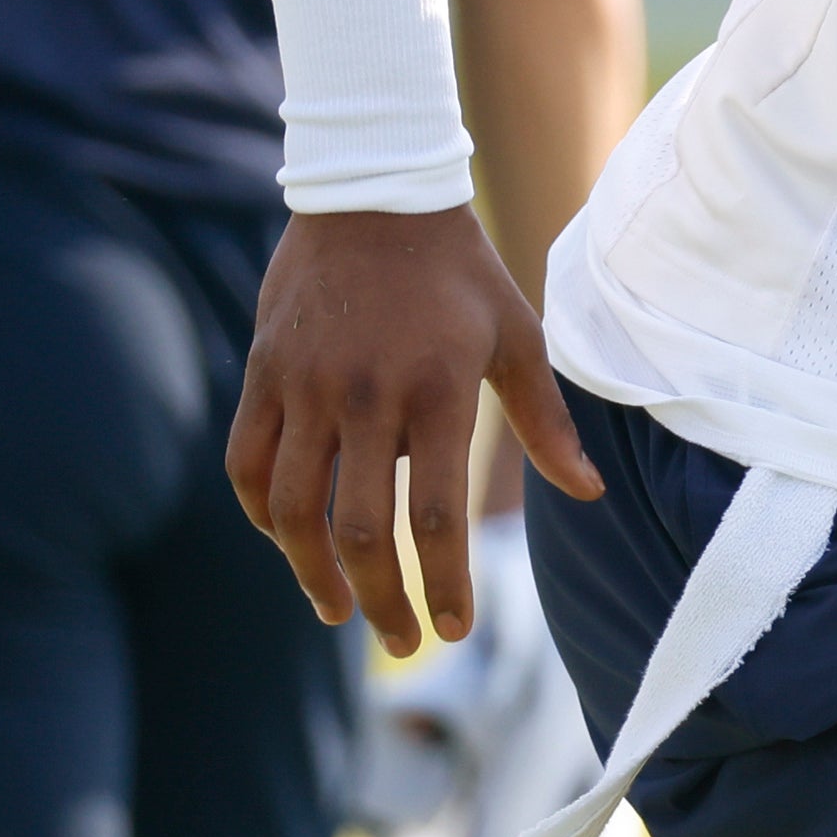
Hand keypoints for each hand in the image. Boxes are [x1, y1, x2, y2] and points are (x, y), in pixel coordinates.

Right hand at [229, 207, 599, 657]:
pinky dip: (263, 515)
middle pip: (359, 529)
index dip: (443, 582)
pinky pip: (248, 464)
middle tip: (398, 644)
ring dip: (310, 573)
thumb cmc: (459, 270)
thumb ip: (545, 421)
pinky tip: (288, 543)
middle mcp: (366, 395)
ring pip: (292, 510)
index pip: (436, 515)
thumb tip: (588, 493)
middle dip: (380, 599)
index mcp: (438, 390)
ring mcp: (305, 385)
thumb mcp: (517, 335)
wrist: (373, 192)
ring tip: (338, 609)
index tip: (454, 630)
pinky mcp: (262, 373)